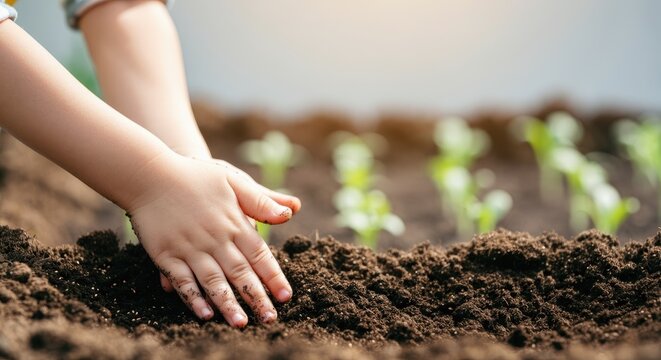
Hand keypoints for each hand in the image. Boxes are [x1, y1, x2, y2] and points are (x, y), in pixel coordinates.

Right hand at [126, 153, 300, 326]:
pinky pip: (182, 280)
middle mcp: (215, 239)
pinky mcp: (166, 254)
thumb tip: (291, 211)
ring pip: (213, 281)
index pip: (259, 255)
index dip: (273, 277)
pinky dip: (193, 298)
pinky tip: (205, 314)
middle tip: (270, 318)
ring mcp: (189, 248)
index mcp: (234, 223)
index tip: (285, 296)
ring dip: (228, 304)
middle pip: (239, 273)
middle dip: (256, 297)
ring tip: (240, 323)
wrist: (151, 174)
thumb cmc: (196, 177)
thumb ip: (261, 200)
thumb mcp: (233, 181)